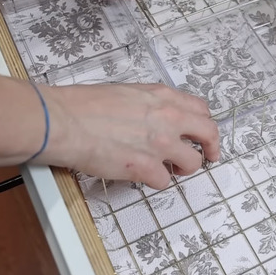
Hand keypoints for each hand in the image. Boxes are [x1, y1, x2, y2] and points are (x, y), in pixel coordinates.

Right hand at [37, 83, 219, 188]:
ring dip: (184, 168)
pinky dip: (156, 182)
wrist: (63, 121)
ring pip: (193, 163)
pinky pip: (165, 182)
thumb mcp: (127, 92)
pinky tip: (143, 176)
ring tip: (170, 169)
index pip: (201, 109)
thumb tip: (157, 117)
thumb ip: (150, 104)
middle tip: (209, 156)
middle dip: (212, 147)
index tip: (202, 133)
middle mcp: (168, 118)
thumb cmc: (83, 105)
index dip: (203, 123)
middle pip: (209, 134)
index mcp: (162, 96)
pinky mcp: (145, 168)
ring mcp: (159, 144)